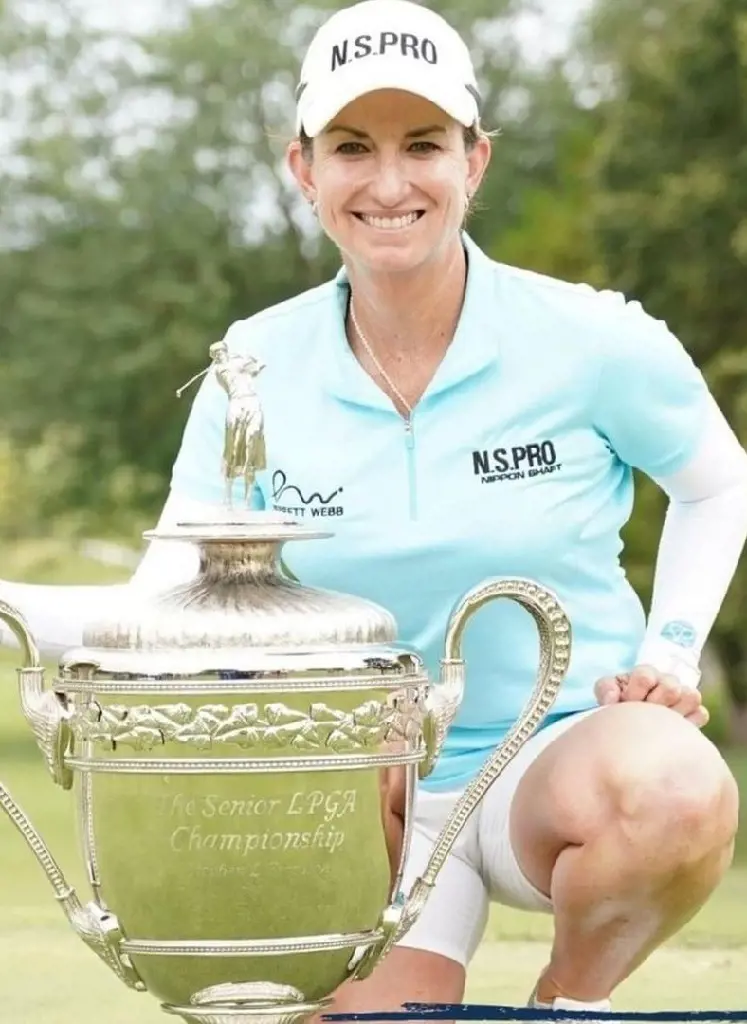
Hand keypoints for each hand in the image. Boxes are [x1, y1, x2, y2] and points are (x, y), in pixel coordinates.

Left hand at [594, 664, 708, 727]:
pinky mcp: (695, 714)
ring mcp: (683, 697)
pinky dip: (689, 722)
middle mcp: (667, 682)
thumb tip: (613, 698)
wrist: (633, 727)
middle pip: (670, 687)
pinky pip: (701, 713)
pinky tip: (673, 730)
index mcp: (645, 675)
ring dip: (673, 711)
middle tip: (644, 713)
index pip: (645, 676)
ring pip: (690, 696)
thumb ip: (606, 689)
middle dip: (654, 703)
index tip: (627, 703)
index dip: (635, 692)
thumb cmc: (620, 704)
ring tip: (659, 721)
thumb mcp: (607, 693)